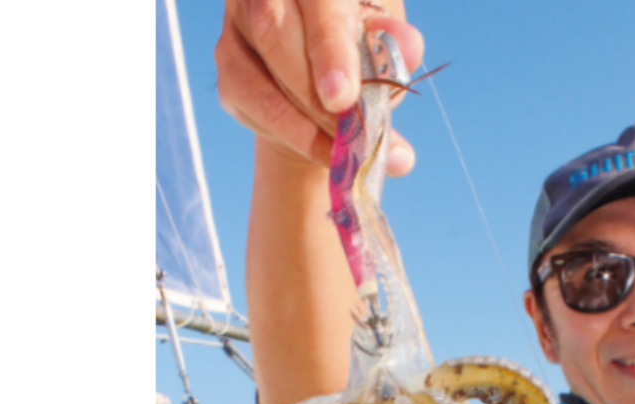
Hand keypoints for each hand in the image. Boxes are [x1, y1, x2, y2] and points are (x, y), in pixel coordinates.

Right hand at [215, 0, 423, 170]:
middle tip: (352, 138)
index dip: (329, 48)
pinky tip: (323, 150)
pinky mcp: (228, 60)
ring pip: (257, 74)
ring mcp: (239, 19)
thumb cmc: (364, 50)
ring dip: (304, 123)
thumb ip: (398, 44)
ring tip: (346, 153)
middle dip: (314, 96)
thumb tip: (407, 47)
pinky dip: (290, 133)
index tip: (342, 99)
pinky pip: (250, 102)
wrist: (329, 78)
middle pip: (274, 30)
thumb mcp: (387, 44)